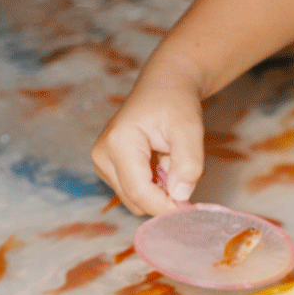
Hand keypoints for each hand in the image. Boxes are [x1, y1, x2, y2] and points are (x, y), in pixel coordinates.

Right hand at [91, 68, 204, 215]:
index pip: (140, 192)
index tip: (190, 208)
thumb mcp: (190, 129)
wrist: (164, 86)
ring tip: (170, 164)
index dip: (166, 206)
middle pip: (136, 201)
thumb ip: (189, 163)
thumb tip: (181, 197)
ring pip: (135, 201)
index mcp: (118, 143)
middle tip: (185, 177)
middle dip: (163, 198)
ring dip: (158, 193)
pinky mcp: (108, 169)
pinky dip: (153, 188)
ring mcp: (102, 164)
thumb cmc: (176, 102)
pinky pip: (134, 193)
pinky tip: (161, 165)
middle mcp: (103, 156)